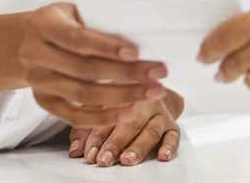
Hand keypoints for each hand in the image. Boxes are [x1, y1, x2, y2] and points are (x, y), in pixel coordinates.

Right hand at [17, 3, 168, 126]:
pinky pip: (73, 116)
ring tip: (152, 93)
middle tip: (158, 73)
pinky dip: (102, 117)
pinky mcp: (44, 101)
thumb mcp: (74, 10)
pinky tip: (129, 112)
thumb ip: (98, 19)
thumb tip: (143, 31)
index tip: (136, 52)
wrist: (24, 41)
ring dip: (121, 96)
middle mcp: (36, 55)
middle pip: (85, 69)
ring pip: (82, 94)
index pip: (77, 38)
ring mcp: (38, 81)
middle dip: (126, 73)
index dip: (106, 46)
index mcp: (44, 25)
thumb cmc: (63, 21)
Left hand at [68, 90, 183, 166]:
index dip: (97, 136)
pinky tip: (163, 156)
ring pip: (151, 130)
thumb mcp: (99, 108)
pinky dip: (170, 146)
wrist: (151, 89)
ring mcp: (159, 113)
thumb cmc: (119, 102)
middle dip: (116, 143)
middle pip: (130, 123)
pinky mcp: (172, 124)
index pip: (108, 117)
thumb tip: (75, 150)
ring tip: (128, 159)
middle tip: (105, 159)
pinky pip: (174, 135)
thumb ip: (85, 129)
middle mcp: (143, 103)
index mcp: (122, 95)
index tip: (89, 153)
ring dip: (139, 146)